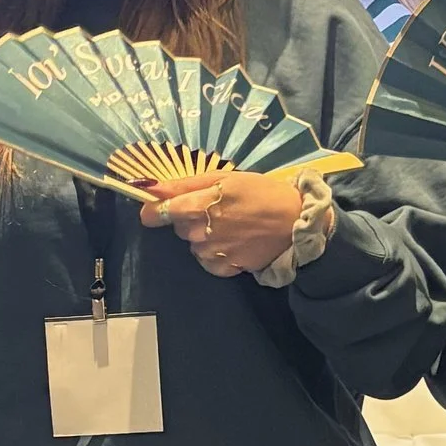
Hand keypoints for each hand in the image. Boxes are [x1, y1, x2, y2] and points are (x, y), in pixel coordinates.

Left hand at [142, 169, 304, 276]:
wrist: (296, 221)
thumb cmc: (262, 192)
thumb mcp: (225, 178)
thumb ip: (184, 184)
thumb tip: (149, 187)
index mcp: (200, 204)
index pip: (159, 211)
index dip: (155, 209)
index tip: (159, 207)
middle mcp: (202, 231)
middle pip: (177, 227)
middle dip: (188, 218)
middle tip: (215, 208)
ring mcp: (213, 251)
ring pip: (193, 244)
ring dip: (203, 236)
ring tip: (229, 225)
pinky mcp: (226, 267)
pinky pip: (207, 262)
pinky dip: (214, 254)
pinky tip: (231, 242)